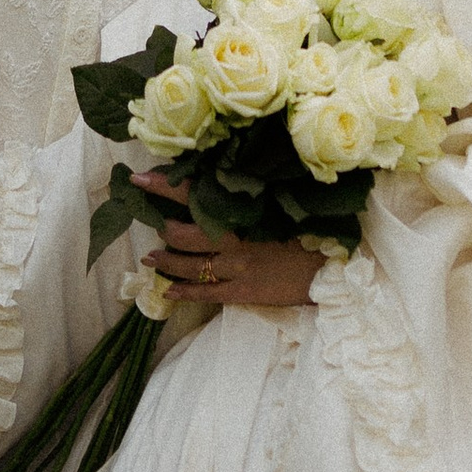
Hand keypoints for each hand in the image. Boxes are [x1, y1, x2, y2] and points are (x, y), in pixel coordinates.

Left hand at [130, 173, 325, 311]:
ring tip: (150, 258)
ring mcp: (237, 267)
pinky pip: (205, 293)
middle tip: (145, 219)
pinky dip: (184, 292)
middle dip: (161, 225)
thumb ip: (253, 197)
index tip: (140, 178)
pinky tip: (168, 292)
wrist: (331, 269)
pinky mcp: (243, 291)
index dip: (167, 186)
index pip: (198, 193)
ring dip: (166, 260)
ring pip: (190, 264)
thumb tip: (225, 181)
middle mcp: (236, 238)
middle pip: (186, 231)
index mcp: (245, 212)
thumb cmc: (310, 231)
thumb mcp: (281, 206)